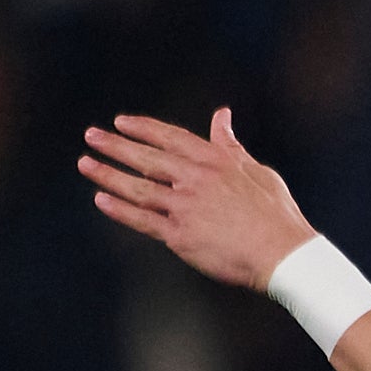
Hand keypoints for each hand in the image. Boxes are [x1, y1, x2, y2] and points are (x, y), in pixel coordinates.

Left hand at [77, 108, 317, 289]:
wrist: (283, 255)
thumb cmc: (277, 215)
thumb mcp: (256, 170)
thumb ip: (230, 144)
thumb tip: (222, 115)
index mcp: (214, 161)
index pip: (170, 137)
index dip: (143, 128)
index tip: (121, 122)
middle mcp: (195, 179)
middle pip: (146, 158)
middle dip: (115, 145)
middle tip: (92, 136)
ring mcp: (184, 207)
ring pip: (137, 187)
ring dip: (108, 174)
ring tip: (86, 164)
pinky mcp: (180, 235)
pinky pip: (142, 220)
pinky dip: (120, 209)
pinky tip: (102, 199)